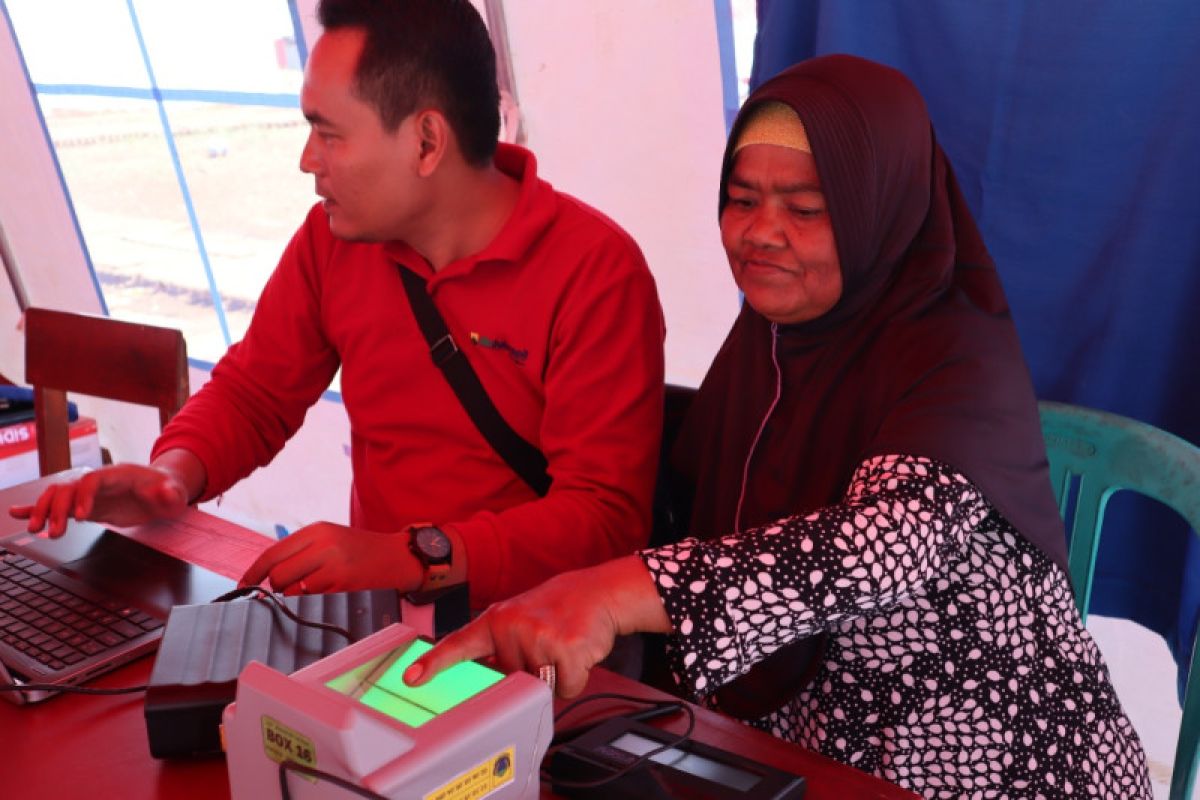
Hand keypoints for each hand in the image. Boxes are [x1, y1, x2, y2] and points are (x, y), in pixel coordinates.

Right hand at [8, 463, 190, 537]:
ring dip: (44, 510)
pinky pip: (58, 504)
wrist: (163, 491)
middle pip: (69, 488)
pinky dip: (37, 507)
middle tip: (56, 532)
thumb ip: (170, 493)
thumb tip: (163, 492)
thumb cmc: (168, 490)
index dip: (84, 496)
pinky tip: (18, 513)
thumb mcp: (176, 493)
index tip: (81, 517)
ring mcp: (89, 493)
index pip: (93, 480)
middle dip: (58, 508)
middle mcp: (99, 481)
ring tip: (36, 529)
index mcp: (118, 475)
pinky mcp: (85, 506)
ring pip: (57, 494)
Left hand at [239, 522, 420, 594]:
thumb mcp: (330, 539)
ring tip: (318, 587)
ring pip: (293, 590)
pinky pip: (312, 599)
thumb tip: (268, 573)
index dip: (254, 571)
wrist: (398, 557)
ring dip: (297, 596)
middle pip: (279, 575)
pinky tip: (330, 591)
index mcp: (316, 530)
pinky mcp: (342, 584)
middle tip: (295, 586)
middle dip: (280, 587)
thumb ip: (301, 551)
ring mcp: (332, 565)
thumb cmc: (361, 550)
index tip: (243, 584)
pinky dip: (314, 600)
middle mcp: (322, 544)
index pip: (273, 553)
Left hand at [404, 556, 668, 697]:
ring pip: (540, 689)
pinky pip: (566, 688)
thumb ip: (500, 647)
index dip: (433, 663)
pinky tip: (578, 651)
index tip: (411, 678)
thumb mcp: (520, 619)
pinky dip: (576, 678)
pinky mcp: (565, 648)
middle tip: (546, 645)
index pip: (459, 644)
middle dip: (531, 672)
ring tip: (563, 646)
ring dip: (556, 676)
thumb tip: (488, 683)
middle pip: (512, 681)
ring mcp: (538, 637)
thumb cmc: (558, 609)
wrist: (599, 592)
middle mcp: (512, 627)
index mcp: (496, 620)